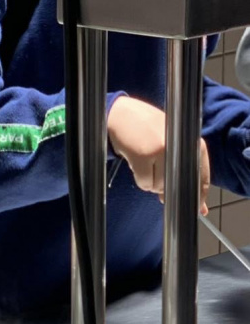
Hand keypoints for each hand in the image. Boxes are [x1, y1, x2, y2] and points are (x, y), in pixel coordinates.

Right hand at [108, 96, 210, 215]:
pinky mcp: (144, 156)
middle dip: (166, 189)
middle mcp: (179, 147)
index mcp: (192, 143)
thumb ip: (181, 168)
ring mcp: (162, 151)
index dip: (198, 196)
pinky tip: (136, 163)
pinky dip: (140, 179)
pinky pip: (144, 182)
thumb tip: (194, 203)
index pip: (201, 177)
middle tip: (154, 174)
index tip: (197, 208)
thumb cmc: (148, 129)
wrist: (123, 114)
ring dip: (150, 182)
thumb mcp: (172, 144)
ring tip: (144, 163)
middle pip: (177, 185)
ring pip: (159, 186)